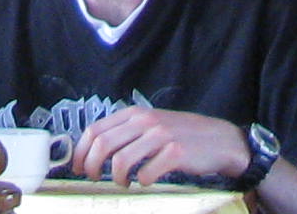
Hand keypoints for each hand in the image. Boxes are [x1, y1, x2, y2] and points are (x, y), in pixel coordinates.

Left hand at [73, 106, 253, 185]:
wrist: (219, 140)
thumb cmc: (181, 135)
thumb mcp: (151, 125)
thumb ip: (127, 133)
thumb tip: (94, 152)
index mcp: (135, 113)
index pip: (95, 129)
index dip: (81, 152)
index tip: (78, 168)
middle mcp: (145, 121)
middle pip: (103, 144)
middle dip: (90, 167)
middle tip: (92, 179)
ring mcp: (160, 136)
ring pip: (120, 160)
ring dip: (116, 178)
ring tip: (123, 182)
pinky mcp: (175, 153)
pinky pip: (145, 174)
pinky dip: (141, 182)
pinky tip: (145, 181)